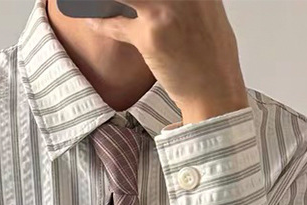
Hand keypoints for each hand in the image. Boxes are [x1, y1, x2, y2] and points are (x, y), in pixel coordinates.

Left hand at [85, 1, 248, 124]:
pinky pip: (115, 23)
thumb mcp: (207, 14)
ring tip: (95, 2)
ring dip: (106, 0)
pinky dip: (100, 22)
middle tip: (115, 2)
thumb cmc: (212, 61)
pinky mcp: (150, 35)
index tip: (133, 0)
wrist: (215, 93)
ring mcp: (165, 10)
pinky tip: (92, 19)